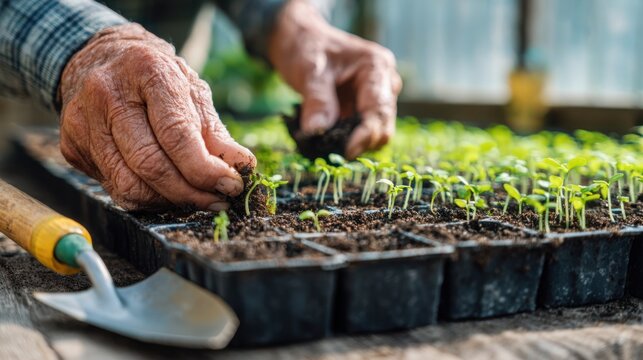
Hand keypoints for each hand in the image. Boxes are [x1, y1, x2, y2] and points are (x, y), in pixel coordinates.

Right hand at [59, 24, 255, 210]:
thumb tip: (242, 167)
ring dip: (170, 201)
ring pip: (130, 186)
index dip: (205, 169)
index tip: (231, 185)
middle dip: (191, 192)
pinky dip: (147, 198)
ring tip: (196, 198)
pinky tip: (167, 192)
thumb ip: (216, 132)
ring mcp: (83, 123)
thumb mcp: (192, 91)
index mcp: (145, 70)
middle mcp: (107, 94)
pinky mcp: (72, 148)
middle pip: (151, 165)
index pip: (176, 134)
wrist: (99, 60)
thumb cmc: (155, 78)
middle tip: (217, 201)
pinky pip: (115, 189)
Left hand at [268, 0, 401, 158]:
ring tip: (323, 145)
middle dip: (359, 143)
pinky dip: (344, 140)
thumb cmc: (307, 46)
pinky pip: (360, 132)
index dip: (365, 136)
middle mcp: (384, 84)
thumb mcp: (309, 70)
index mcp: (377, 68)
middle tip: (329, 152)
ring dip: (351, 144)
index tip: (344, 152)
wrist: (301, 39)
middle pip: (382, 127)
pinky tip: (325, 140)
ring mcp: (375, 98)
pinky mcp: (363, 109)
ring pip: (373, 134)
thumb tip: (317, 133)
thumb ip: (316, 100)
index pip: (379, 111)